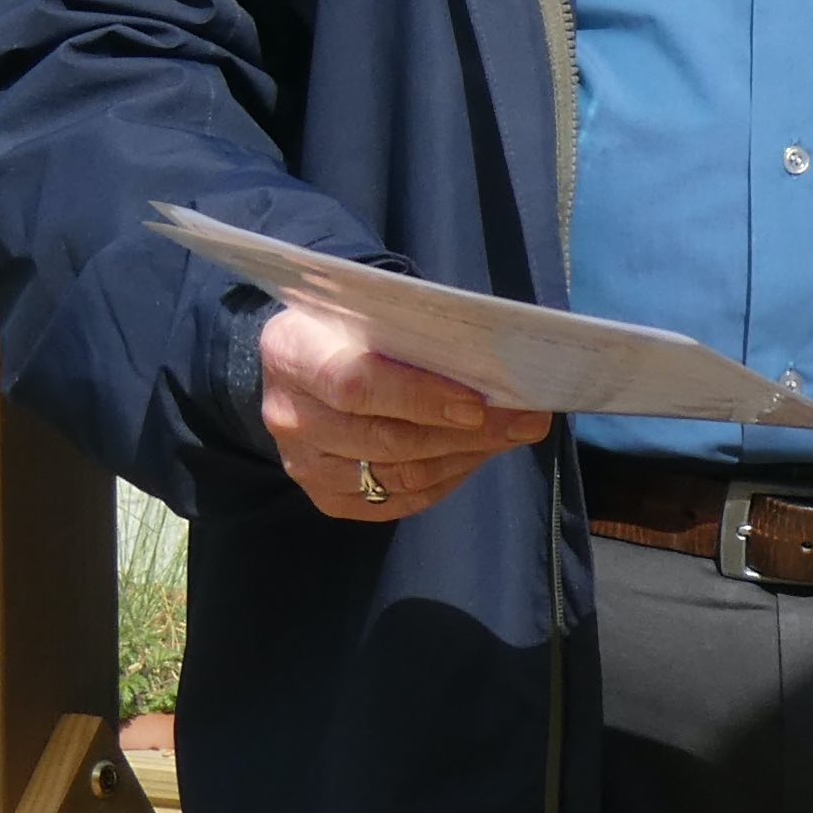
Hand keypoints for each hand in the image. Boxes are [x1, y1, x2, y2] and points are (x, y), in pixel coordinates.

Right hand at [259, 303, 548, 525]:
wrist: (302, 363)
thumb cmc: (350, 327)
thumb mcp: (371, 310)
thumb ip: (418, 332)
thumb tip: (498, 362)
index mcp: (292, 351)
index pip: (356, 383)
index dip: (419, 398)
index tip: (477, 404)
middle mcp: (288, 414)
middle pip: (384, 439)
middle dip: (463, 434)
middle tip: (523, 421)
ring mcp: (302, 463)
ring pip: (396, 475)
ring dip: (463, 457)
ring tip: (510, 436)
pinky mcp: (323, 497)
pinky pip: (394, 502)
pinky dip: (443, 482)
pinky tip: (473, 457)